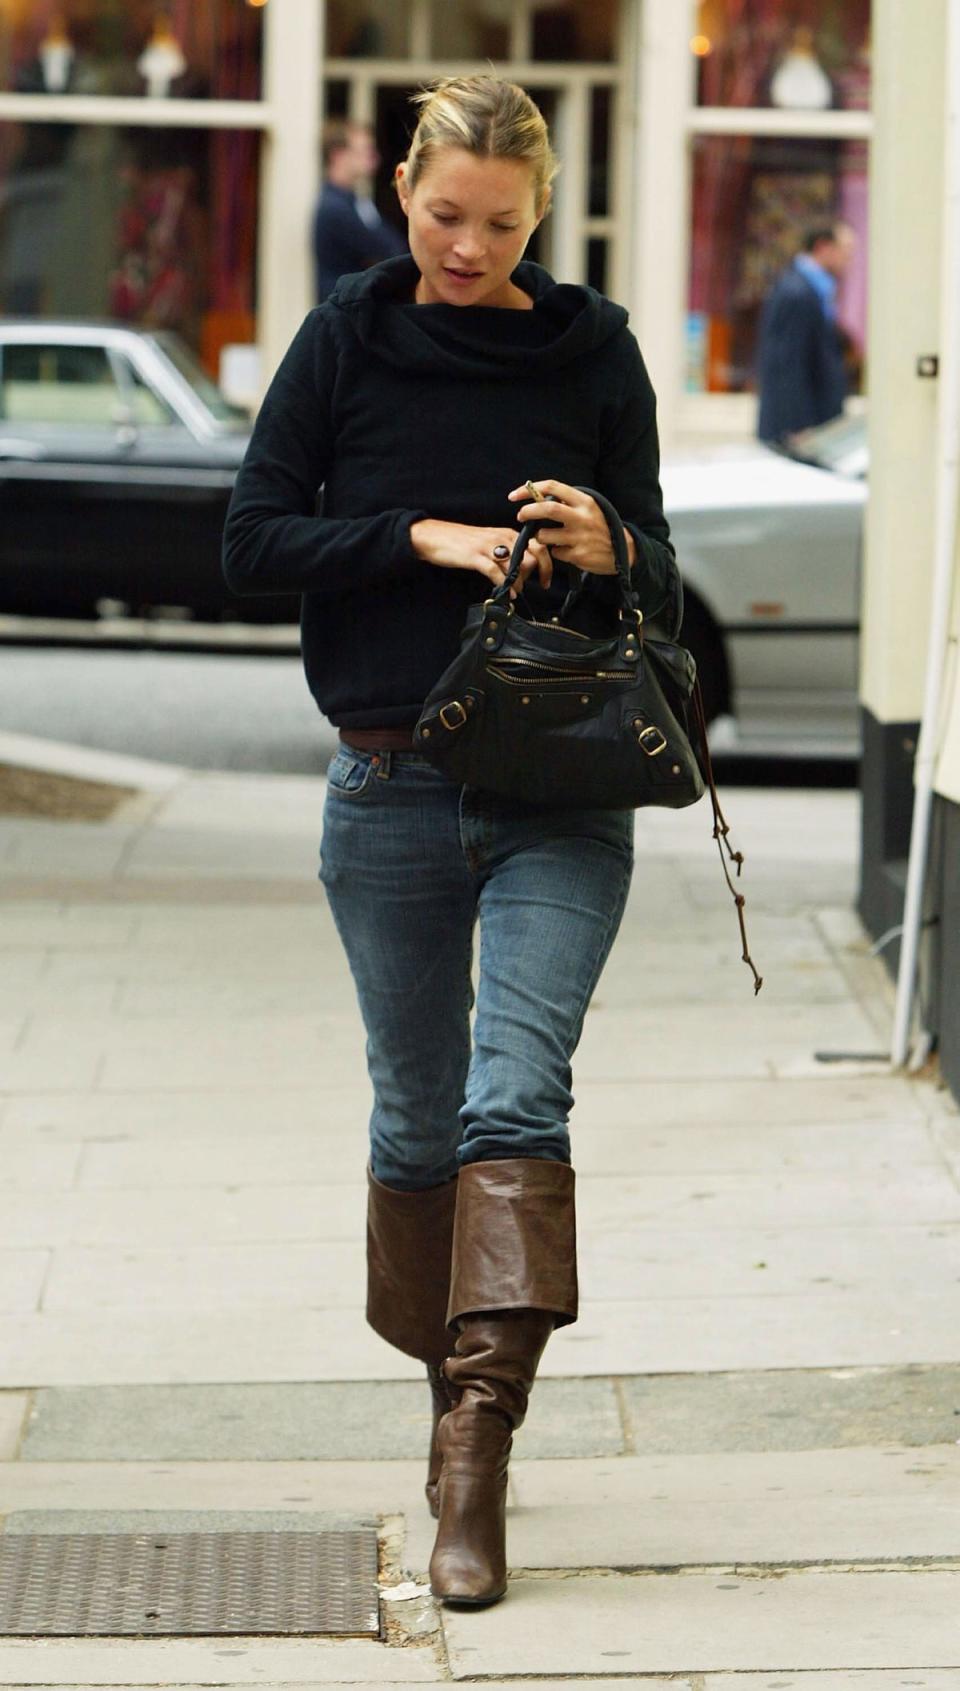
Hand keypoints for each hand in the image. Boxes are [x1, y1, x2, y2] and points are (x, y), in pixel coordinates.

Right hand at [410, 518, 553, 593]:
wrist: (433, 536)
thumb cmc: (461, 542)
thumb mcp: (489, 542)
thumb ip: (506, 553)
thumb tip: (521, 570)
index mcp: (507, 533)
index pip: (538, 546)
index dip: (547, 565)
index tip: (546, 580)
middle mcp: (502, 537)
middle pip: (533, 556)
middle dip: (535, 574)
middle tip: (529, 586)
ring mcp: (489, 546)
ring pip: (517, 564)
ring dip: (520, 582)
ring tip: (516, 592)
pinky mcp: (476, 556)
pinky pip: (496, 572)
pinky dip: (505, 585)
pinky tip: (508, 594)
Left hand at [507, 481, 635, 574]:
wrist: (624, 552)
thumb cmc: (599, 527)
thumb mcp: (588, 509)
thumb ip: (566, 503)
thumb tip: (536, 498)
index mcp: (584, 501)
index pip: (552, 486)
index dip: (529, 490)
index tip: (513, 496)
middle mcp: (582, 517)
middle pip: (547, 508)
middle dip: (527, 512)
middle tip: (520, 516)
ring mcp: (580, 537)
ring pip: (544, 535)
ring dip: (540, 537)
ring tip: (548, 538)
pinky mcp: (578, 555)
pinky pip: (555, 553)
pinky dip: (556, 552)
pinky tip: (568, 551)